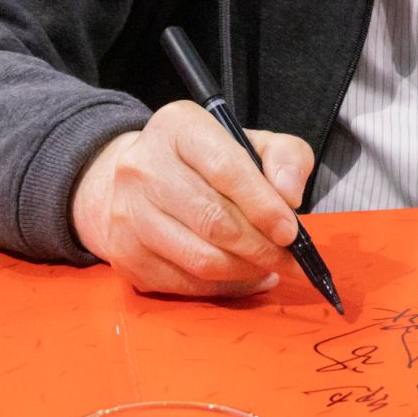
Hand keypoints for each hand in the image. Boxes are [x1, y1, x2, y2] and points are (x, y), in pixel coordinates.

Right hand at [70, 100, 314, 297]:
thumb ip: (285, 158)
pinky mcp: (125, 254)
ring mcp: (128, 214)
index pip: (225, 169)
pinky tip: (245, 278)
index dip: (263, 205)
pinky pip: (184, 284)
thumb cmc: (204, 161)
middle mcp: (144, 167)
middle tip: (292, 260)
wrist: (136, 180)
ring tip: (270, 267)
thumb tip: (290, 197)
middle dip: (261, 247)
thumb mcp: (250, 141)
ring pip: (200, 259)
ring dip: (245, 270)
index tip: (291, 232)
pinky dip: (224, 288)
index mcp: (179, 128)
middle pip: (214, 220)